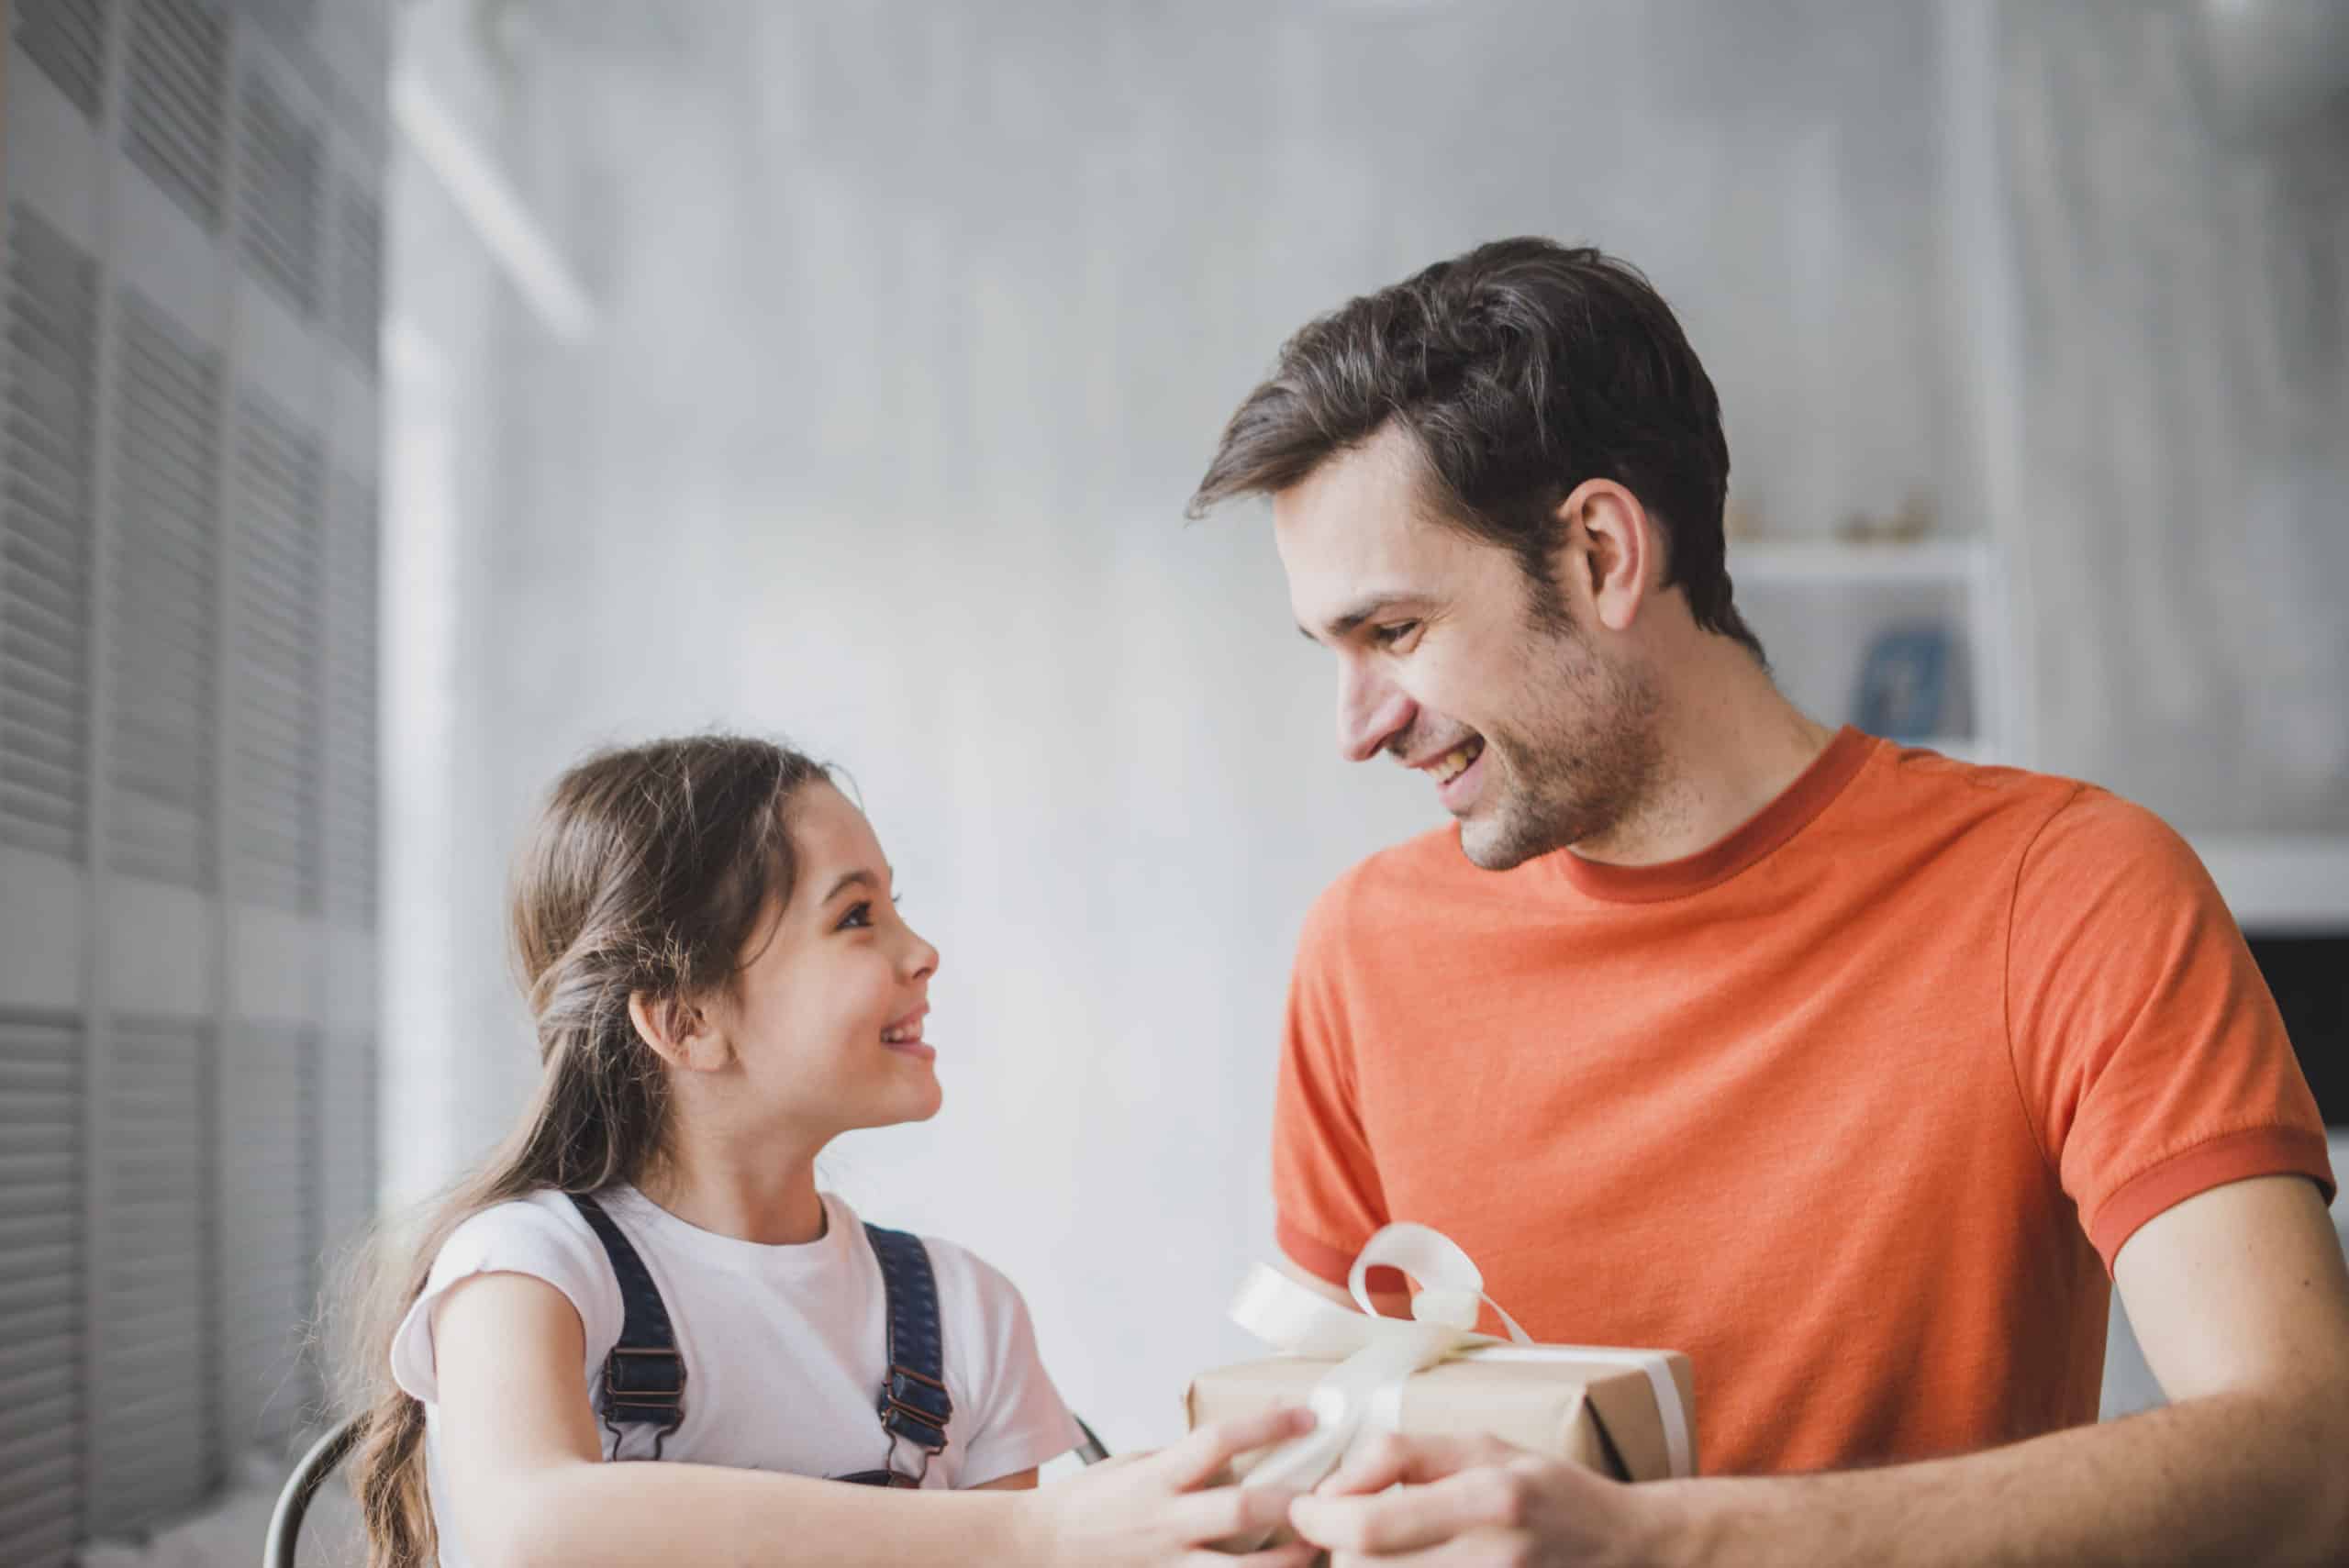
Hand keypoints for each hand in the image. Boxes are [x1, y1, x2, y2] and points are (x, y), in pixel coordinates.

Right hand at [1022, 1406, 1321, 1567]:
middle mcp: (1166, 1522)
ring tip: (1318, 1547)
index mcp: (1157, 1478)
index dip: (1267, 1426)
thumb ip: (1185, 1461)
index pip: (1219, 1441)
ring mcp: (1168, 1565)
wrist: (1037, 1550)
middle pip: (1240, 1510)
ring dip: (1287, 1560)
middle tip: (1331, 1492)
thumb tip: (1241, 1445)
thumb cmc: (1087, 1504)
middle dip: (1291, 1502)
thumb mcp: (1135, 1465)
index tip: (1306, 1416)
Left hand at [1287, 1432, 1673, 1566]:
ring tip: (1378, 1545)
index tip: (1306, 1505)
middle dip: (1336, 1547)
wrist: (1624, 1549)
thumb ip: (1404, 1455)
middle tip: (1343, 1525)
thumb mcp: (1481, 1446)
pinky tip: (1405, 1563)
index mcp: (1486, 1499)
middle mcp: (1489, 1559)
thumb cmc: (1547, 1489)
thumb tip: (1337, 1483)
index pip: (1367, 1528)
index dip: (1318, 1519)